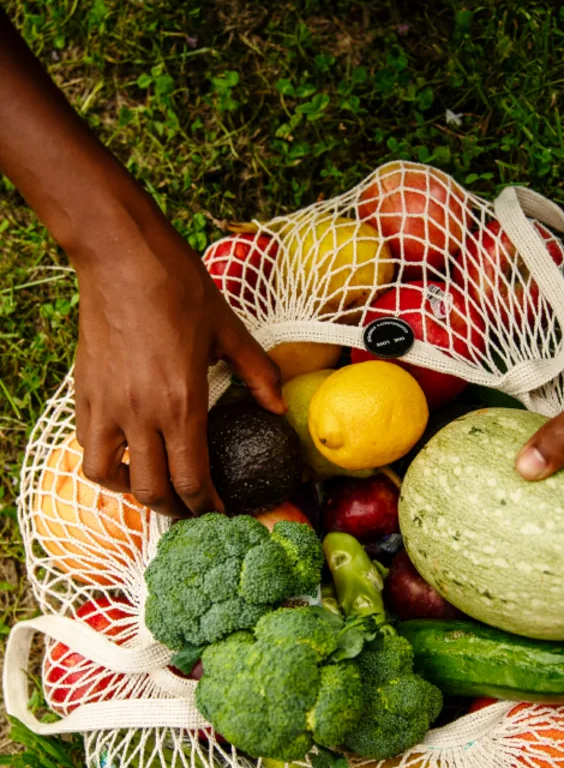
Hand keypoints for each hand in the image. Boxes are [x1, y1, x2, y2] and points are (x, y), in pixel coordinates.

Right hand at [73, 209, 283, 517]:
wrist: (121, 254)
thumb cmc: (176, 286)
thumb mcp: (227, 329)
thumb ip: (256, 373)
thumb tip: (276, 406)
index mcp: (180, 404)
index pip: (191, 480)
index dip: (206, 506)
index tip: (219, 513)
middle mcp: (139, 414)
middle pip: (151, 490)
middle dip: (175, 510)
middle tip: (192, 510)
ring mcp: (106, 405)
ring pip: (108, 476)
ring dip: (133, 490)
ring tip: (153, 484)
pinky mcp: (84, 391)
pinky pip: (86, 444)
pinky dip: (105, 460)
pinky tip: (125, 450)